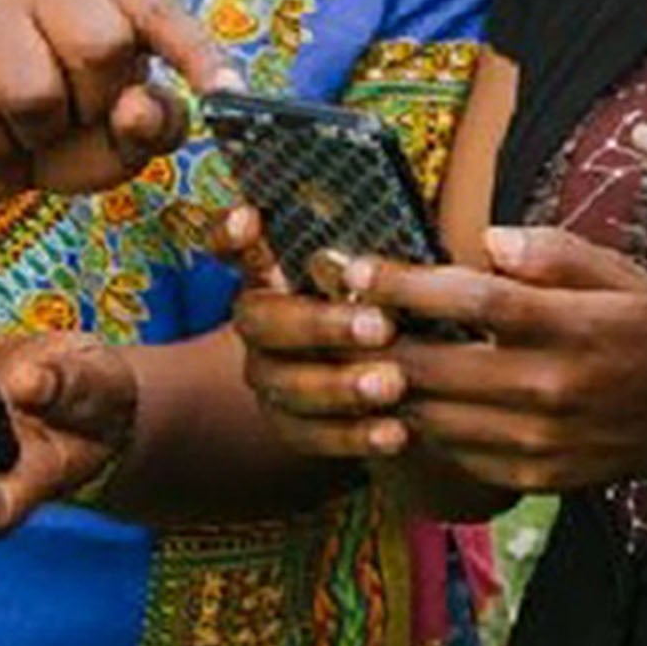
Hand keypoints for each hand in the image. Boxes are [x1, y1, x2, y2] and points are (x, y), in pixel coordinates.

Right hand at [0, 0, 228, 212]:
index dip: (196, 53)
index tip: (225, 91)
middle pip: (101, 46)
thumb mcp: (122, 137)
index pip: (161, 12)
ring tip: (29, 126)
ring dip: (37, 134)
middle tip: (73, 114)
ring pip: (33, 91)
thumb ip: (153, 125)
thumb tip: (139, 108)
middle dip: (92, 103)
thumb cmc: (60, 128)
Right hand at [226, 198, 426, 459]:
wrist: (405, 384)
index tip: (249, 219)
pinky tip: (396, 432)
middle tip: (382, 327)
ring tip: (394, 384)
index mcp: (279, 273)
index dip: (229, 235)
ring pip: (287, 383)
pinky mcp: (292, 428)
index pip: (235, 247)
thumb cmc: (397, 307)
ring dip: (341, 385)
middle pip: (263, 320)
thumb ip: (380, 257)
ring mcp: (271, 378)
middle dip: (321, 324)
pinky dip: (354, 436)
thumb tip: (417, 209)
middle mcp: (263, 325)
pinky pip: (311, 437)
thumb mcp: (393, 276)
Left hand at [340, 227, 646, 495]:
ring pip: (435, 416)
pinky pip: (454, 450)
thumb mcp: (621, 276)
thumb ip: (556, 253)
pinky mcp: (530, 474)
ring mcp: (539, 440)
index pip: (476, 302)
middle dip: (377, 340)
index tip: (360, 269)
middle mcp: (553, 389)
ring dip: (387, 386)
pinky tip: (406, 395)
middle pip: (439, 366)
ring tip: (357, 355)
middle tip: (337, 315)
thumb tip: (488, 240)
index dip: (409, 285)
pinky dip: (421, 423)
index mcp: (576, 328)